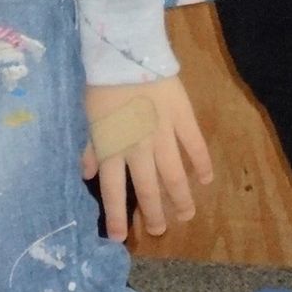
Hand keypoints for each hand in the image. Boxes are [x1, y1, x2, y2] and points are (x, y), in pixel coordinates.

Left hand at [81, 76, 211, 240]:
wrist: (126, 53)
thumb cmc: (103, 85)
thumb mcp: (90, 117)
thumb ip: (90, 146)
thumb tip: (86, 172)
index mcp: (112, 147)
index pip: (113, 190)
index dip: (116, 216)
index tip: (119, 238)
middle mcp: (137, 147)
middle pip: (147, 189)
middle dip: (154, 214)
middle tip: (159, 230)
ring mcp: (162, 135)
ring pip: (174, 176)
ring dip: (181, 199)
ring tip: (186, 215)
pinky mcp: (182, 119)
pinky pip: (194, 147)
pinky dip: (201, 165)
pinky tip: (205, 180)